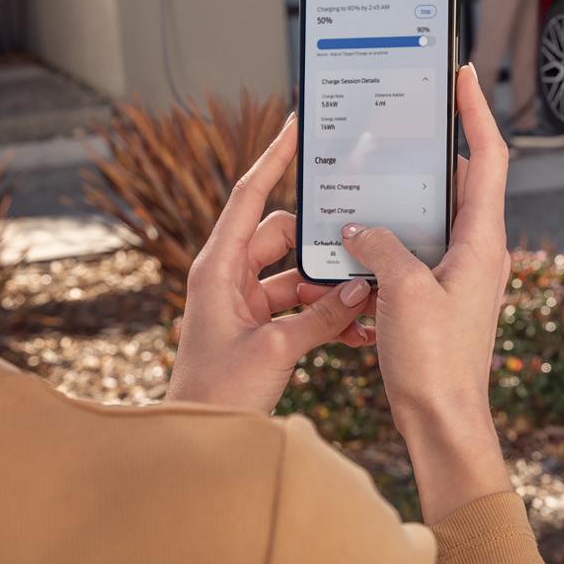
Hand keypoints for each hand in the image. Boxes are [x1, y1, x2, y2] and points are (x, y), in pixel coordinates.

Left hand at [168, 116, 374, 413]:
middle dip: (322, 248)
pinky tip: (356, 331)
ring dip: (328, 289)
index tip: (294, 125)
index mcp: (217, 268)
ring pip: (297, 276)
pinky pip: (298, 307)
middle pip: (284, 237)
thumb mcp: (275, 351)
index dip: (272, 158)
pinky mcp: (257, 327)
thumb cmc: (217, 393)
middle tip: (362, 249)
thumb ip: (320, 317)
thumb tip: (359, 289)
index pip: (249, 197)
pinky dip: (323, 315)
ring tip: (366, 302)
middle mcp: (228, 277)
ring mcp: (243, 302)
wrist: (197, 438)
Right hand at [339, 64, 514, 520]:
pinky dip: (391, 241)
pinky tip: (359, 241)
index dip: (477, 112)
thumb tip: (360, 228)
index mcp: (484, 242)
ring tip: (373, 175)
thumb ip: (381, 247)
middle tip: (409, 116)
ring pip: (434, 220)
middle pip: (462, 183)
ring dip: (405, 200)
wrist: (444, 425)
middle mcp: (480, 254)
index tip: (464, 75)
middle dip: (435, 149)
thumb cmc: (436, 364)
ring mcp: (461, 277)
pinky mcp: (440, 300)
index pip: (489, 158)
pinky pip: (416, 254)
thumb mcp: (402, 292)